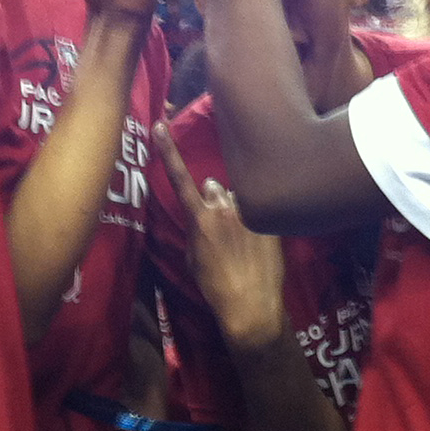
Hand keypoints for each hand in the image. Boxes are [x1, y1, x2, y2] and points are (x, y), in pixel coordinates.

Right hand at [157, 120, 287, 350]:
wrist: (250, 305)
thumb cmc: (214, 287)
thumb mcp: (192, 258)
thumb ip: (196, 229)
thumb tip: (202, 216)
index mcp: (200, 219)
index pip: (179, 178)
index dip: (168, 150)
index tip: (160, 125)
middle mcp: (224, 209)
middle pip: (213, 188)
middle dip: (213, 198)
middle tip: (219, 225)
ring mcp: (249, 214)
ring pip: (237, 200)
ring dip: (235, 211)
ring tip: (241, 241)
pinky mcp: (269, 222)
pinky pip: (257, 213)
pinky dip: (254, 224)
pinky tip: (257, 247)